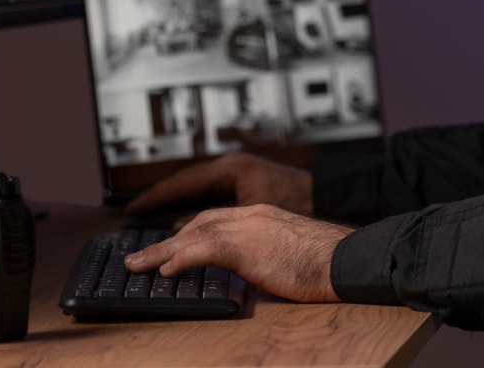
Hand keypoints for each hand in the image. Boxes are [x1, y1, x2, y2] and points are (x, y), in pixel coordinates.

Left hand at [123, 204, 347, 302]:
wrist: (346, 257)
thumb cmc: (327, 261)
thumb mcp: (290, 251)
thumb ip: (267, 253)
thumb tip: (254, 270)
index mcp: (260, 214)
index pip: (214, 218)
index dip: (188, 231)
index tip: (170, 245)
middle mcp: (250, 215)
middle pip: (197, 223)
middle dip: (167, 240)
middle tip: (141, 257)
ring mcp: (248, 229)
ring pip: (193, 235)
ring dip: (161, 251)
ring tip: (137, 266)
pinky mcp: (248, 248)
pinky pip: (205, 250)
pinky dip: (182, 258)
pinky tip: (166, 269)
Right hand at [124, 152, 312, 216]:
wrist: (330, 195)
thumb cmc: (298, 201)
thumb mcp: (251, 215)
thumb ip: (215, 224)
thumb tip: (182, 230)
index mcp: (229, 169)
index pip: (182, 182)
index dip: (156, 197)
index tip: (133, 207)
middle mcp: (231, 167)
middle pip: (185, 183)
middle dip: (159, 198)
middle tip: (133, 211)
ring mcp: (238, 175)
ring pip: (197, 189)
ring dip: (175, 203)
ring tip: (150, 216)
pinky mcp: (246, 185)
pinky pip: (210, 194)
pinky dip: (194, 206)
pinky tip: (185, 221)